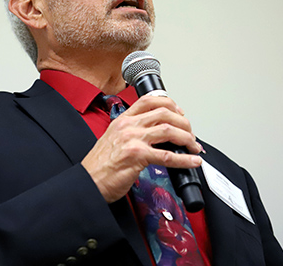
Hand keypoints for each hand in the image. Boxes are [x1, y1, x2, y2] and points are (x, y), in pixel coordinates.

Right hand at [81, 95, 202, 202]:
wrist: (88, 181)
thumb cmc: (99, 165)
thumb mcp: (113, 139)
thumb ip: (131, 133)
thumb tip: (154, 134)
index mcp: (122, 120)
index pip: (148, 100)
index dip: (169, 103)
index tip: (179, 112)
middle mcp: (128, 126)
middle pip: (164, 113)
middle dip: (183, 122)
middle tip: (190, 133)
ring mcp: (133, 140)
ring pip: (169, 130)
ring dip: (187, 138)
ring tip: (194, 146)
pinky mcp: (137, 156)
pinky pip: (167, 156)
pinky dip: (184, 159)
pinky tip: (192, 161)